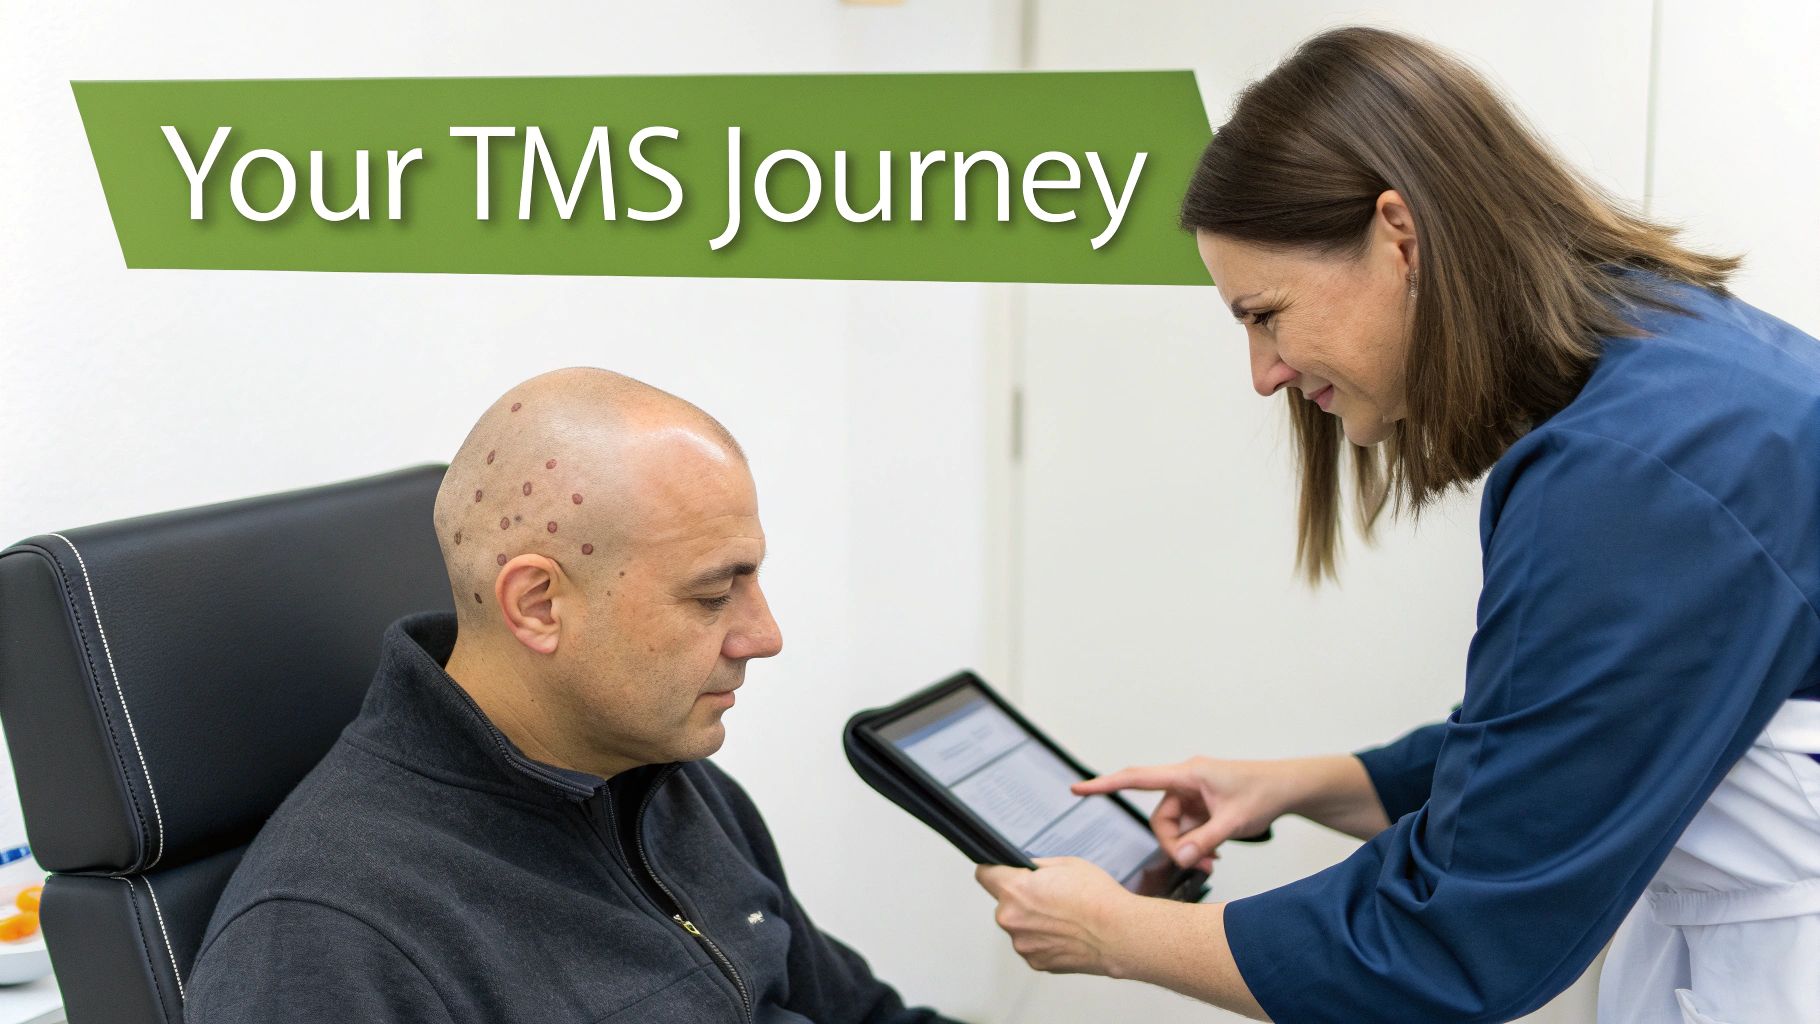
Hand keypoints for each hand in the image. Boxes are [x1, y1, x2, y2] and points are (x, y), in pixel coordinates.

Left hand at [974, 857, 1135, 976]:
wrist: (1119, 934)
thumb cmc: (1098, 899)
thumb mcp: (1067, 864)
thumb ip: (1037, 866)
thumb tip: (1026, 868)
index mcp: (1015, 890)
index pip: (984, 874)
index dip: (993, 871)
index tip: (999, 872)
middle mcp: (1012, 919)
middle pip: (1004, 903)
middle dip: (1021, 899)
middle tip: (1049, 897)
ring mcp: (1023, 944)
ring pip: (1019, 926)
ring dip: (1033, 921)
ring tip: (1062, 917)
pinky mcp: (1036, 962)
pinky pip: (1032, 945)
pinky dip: (1044, 940)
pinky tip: (1065, 933)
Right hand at [1073, 757, 1289, 870]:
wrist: (1289, 788)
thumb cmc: (1265, 791)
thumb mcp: (1235, 821)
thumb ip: (1206, 841)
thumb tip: (1183, 857)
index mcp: (1188, 774)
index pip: (1138, 778)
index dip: (1105, 784)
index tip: (1079, 788)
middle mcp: (1186, 782)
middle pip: (1160, 818)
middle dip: (1175, 844)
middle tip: (1200, 863)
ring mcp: (1194, 795)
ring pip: (1174, 827)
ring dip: (1189, 848)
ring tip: (1213, 860)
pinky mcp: (1202, 806)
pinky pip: (1188, 829)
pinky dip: (1198, 844)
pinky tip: (1215, 853)